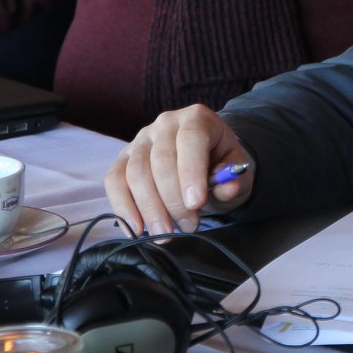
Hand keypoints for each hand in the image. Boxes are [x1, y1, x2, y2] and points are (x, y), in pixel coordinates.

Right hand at [104, 105, 253, 234]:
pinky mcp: (123, 158)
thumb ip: (235, 178)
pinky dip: (123, 208)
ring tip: (165, 234)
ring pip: (136, 173)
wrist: (206, 162)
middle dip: (173, 200)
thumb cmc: (222, 164)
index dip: (191, 172)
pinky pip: (115, 182)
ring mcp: (140, 140)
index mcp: (197, 118)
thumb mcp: (238, 170)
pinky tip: (136, 230)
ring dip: (149, 209)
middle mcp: (165, 123)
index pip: (191, 139)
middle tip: (188, 227)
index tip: (196, 203)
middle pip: (161, 160)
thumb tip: (228, 187)